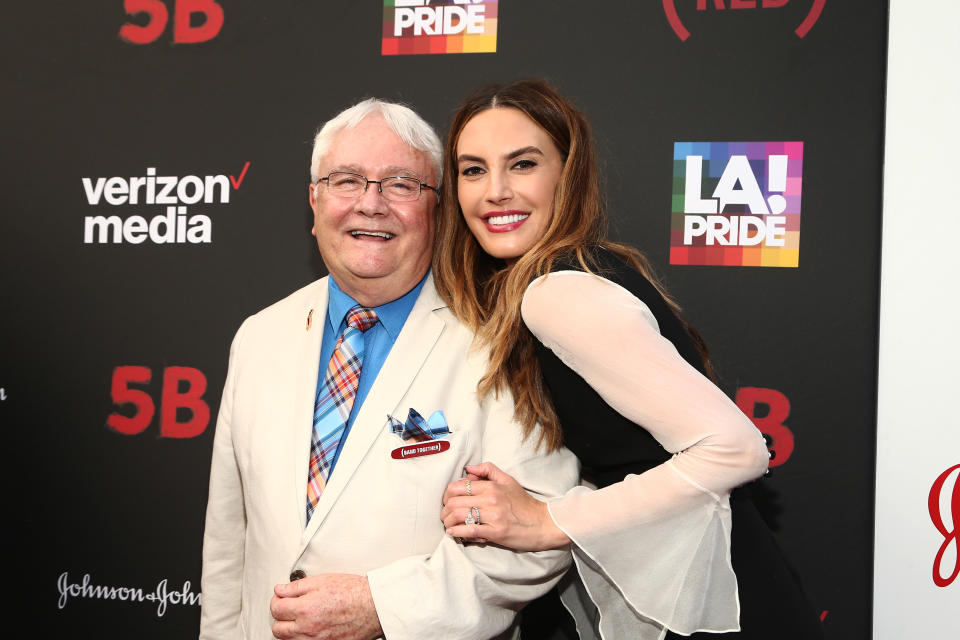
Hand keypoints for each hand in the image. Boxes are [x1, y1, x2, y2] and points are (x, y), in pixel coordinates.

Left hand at [270, 574, 381, 639]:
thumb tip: (280, 590)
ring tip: (300, 617)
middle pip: (278, 629)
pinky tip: (311, 626)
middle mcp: (308, 628)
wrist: (373, 606)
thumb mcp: (322, 580)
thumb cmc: (352, 592)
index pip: (276, 609)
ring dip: (290, 629)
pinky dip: (303, 636)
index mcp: (305, 609)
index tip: (280, 597)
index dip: (276, 601)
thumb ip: (296, 587)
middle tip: (287, 608)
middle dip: (279, 617)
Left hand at [441, 462, 570, 550]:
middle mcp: (490, 499)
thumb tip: (468, 468)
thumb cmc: (524, 503)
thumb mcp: (508, 480)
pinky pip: (469, 531)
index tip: (448, 501)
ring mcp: (493, 516)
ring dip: (448, 522)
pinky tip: (453, 533)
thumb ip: (488, 470)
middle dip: (444, 510)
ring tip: (448, 525)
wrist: (544, 523)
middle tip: (445, 515)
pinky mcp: (495, 532)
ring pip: (458, 516)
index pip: (458, 486)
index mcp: (491, 486)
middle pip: (454, 501)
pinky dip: (457, 533)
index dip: (447, 494)